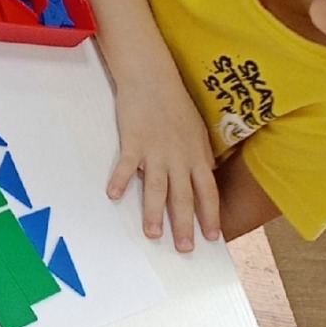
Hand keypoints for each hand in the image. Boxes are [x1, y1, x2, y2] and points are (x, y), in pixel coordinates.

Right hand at [109, 71, 222, 250]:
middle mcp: (179, 157)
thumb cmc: (175, 102)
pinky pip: (126, 165)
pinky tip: (114, 196)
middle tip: (184, 249)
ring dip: (154, 213)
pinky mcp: (133, 140)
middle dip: (184, 225)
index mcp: (197, 155)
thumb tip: (205, 176)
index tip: (211, 238)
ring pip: (157, 188)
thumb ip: (200, 155)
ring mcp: (156, 150)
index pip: (208, 193)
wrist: (152, 76)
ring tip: (152, 234)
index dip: (210, 216)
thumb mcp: (197, 130)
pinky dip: (120, 181)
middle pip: (184, 197)